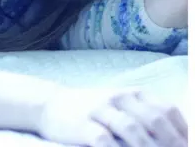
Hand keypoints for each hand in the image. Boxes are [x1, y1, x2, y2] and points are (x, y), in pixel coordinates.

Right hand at [36, 86, 187, 146]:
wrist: (52, 104)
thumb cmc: (93, 110)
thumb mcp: (120, 106)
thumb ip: (145, 117)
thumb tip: (178, 138)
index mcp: (132, 93)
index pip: (166, 110)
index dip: (183, 131)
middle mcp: (118, 97)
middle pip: (153, 120)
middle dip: (171, 143)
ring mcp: (100, 109)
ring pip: (131, 129)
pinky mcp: (83, 124)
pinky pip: (104, 140)